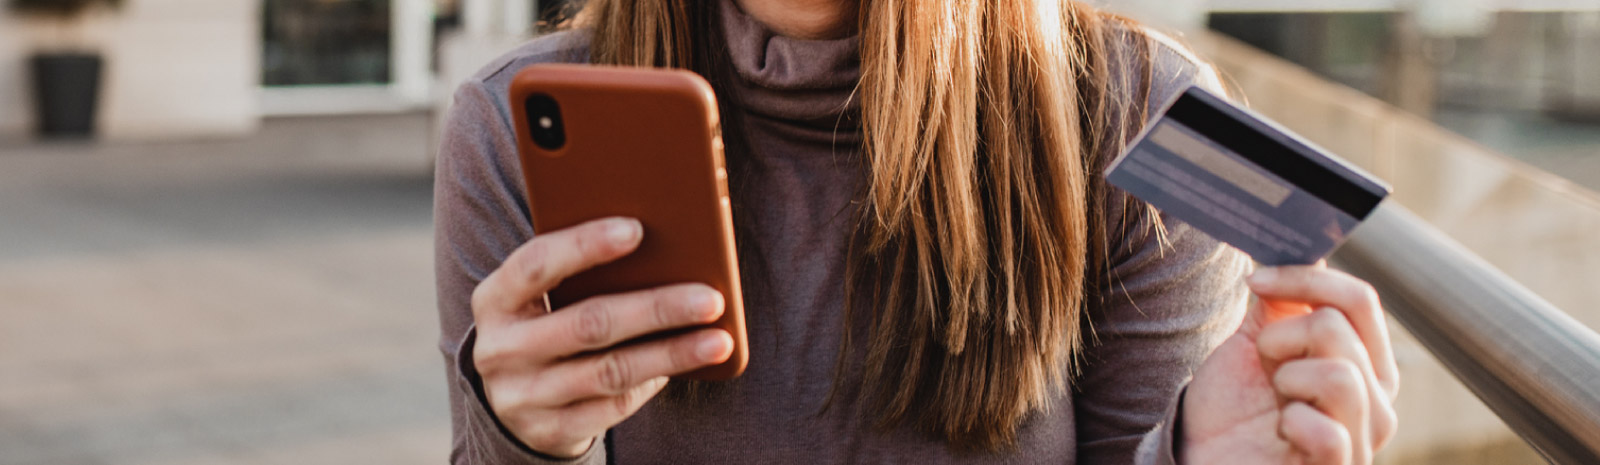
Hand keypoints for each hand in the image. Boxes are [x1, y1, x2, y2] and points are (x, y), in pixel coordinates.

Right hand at [470, 217, 733, 457]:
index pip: (536, 264)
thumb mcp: (541, 295)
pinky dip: (653, 382)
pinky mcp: (549, 430)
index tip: (637, 229)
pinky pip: (614, 406)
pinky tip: (683, 364)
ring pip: (610, 371)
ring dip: (671, 354)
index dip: (584, 245)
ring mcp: (522, 396)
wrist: (510, 399)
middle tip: (709, 299)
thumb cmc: (543, 323)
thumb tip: (663, 243)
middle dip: (657, 308)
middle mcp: (500, 350)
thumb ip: (578, 269)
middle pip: (589, 323)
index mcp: (494, 299)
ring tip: (718, 341)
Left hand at [1181, 263, 1399, 464]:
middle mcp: (1378, 404)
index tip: (1255, 281)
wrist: (1202, 460)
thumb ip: (1282, 306)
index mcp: (1366, 366)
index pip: (1360, 300)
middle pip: (1339, 328)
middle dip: (1280, 339)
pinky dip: (1292, 425)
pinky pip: (1328, 433)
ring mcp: (1362, 443)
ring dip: (1285, 379)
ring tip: (1274, 401)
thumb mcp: (1255, 346)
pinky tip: (1282, 434)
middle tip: (1264, 368)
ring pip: (1339, 375)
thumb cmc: (1233, 410)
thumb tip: (1307, 254)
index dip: (1305, 280)